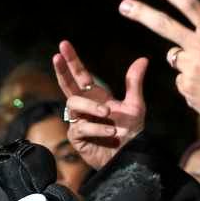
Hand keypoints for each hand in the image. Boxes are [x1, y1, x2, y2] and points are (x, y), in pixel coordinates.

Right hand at [52, 41, 146, 169]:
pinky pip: (81, 126)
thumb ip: (134, 83)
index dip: (72, 60)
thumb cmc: (131, 132)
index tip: (63, 44)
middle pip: (66, 84)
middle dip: (62, 70)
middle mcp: (84, 106)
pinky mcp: (76, 137)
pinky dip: (97, 127)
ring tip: (108, 113)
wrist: (130, 156)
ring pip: (74, 104)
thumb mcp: (135, 105)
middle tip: (56, 56)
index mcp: (95, 95)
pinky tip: (111, 131)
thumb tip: (143, 59)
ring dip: (92, 106)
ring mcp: (78, 121)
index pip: (79, 74)